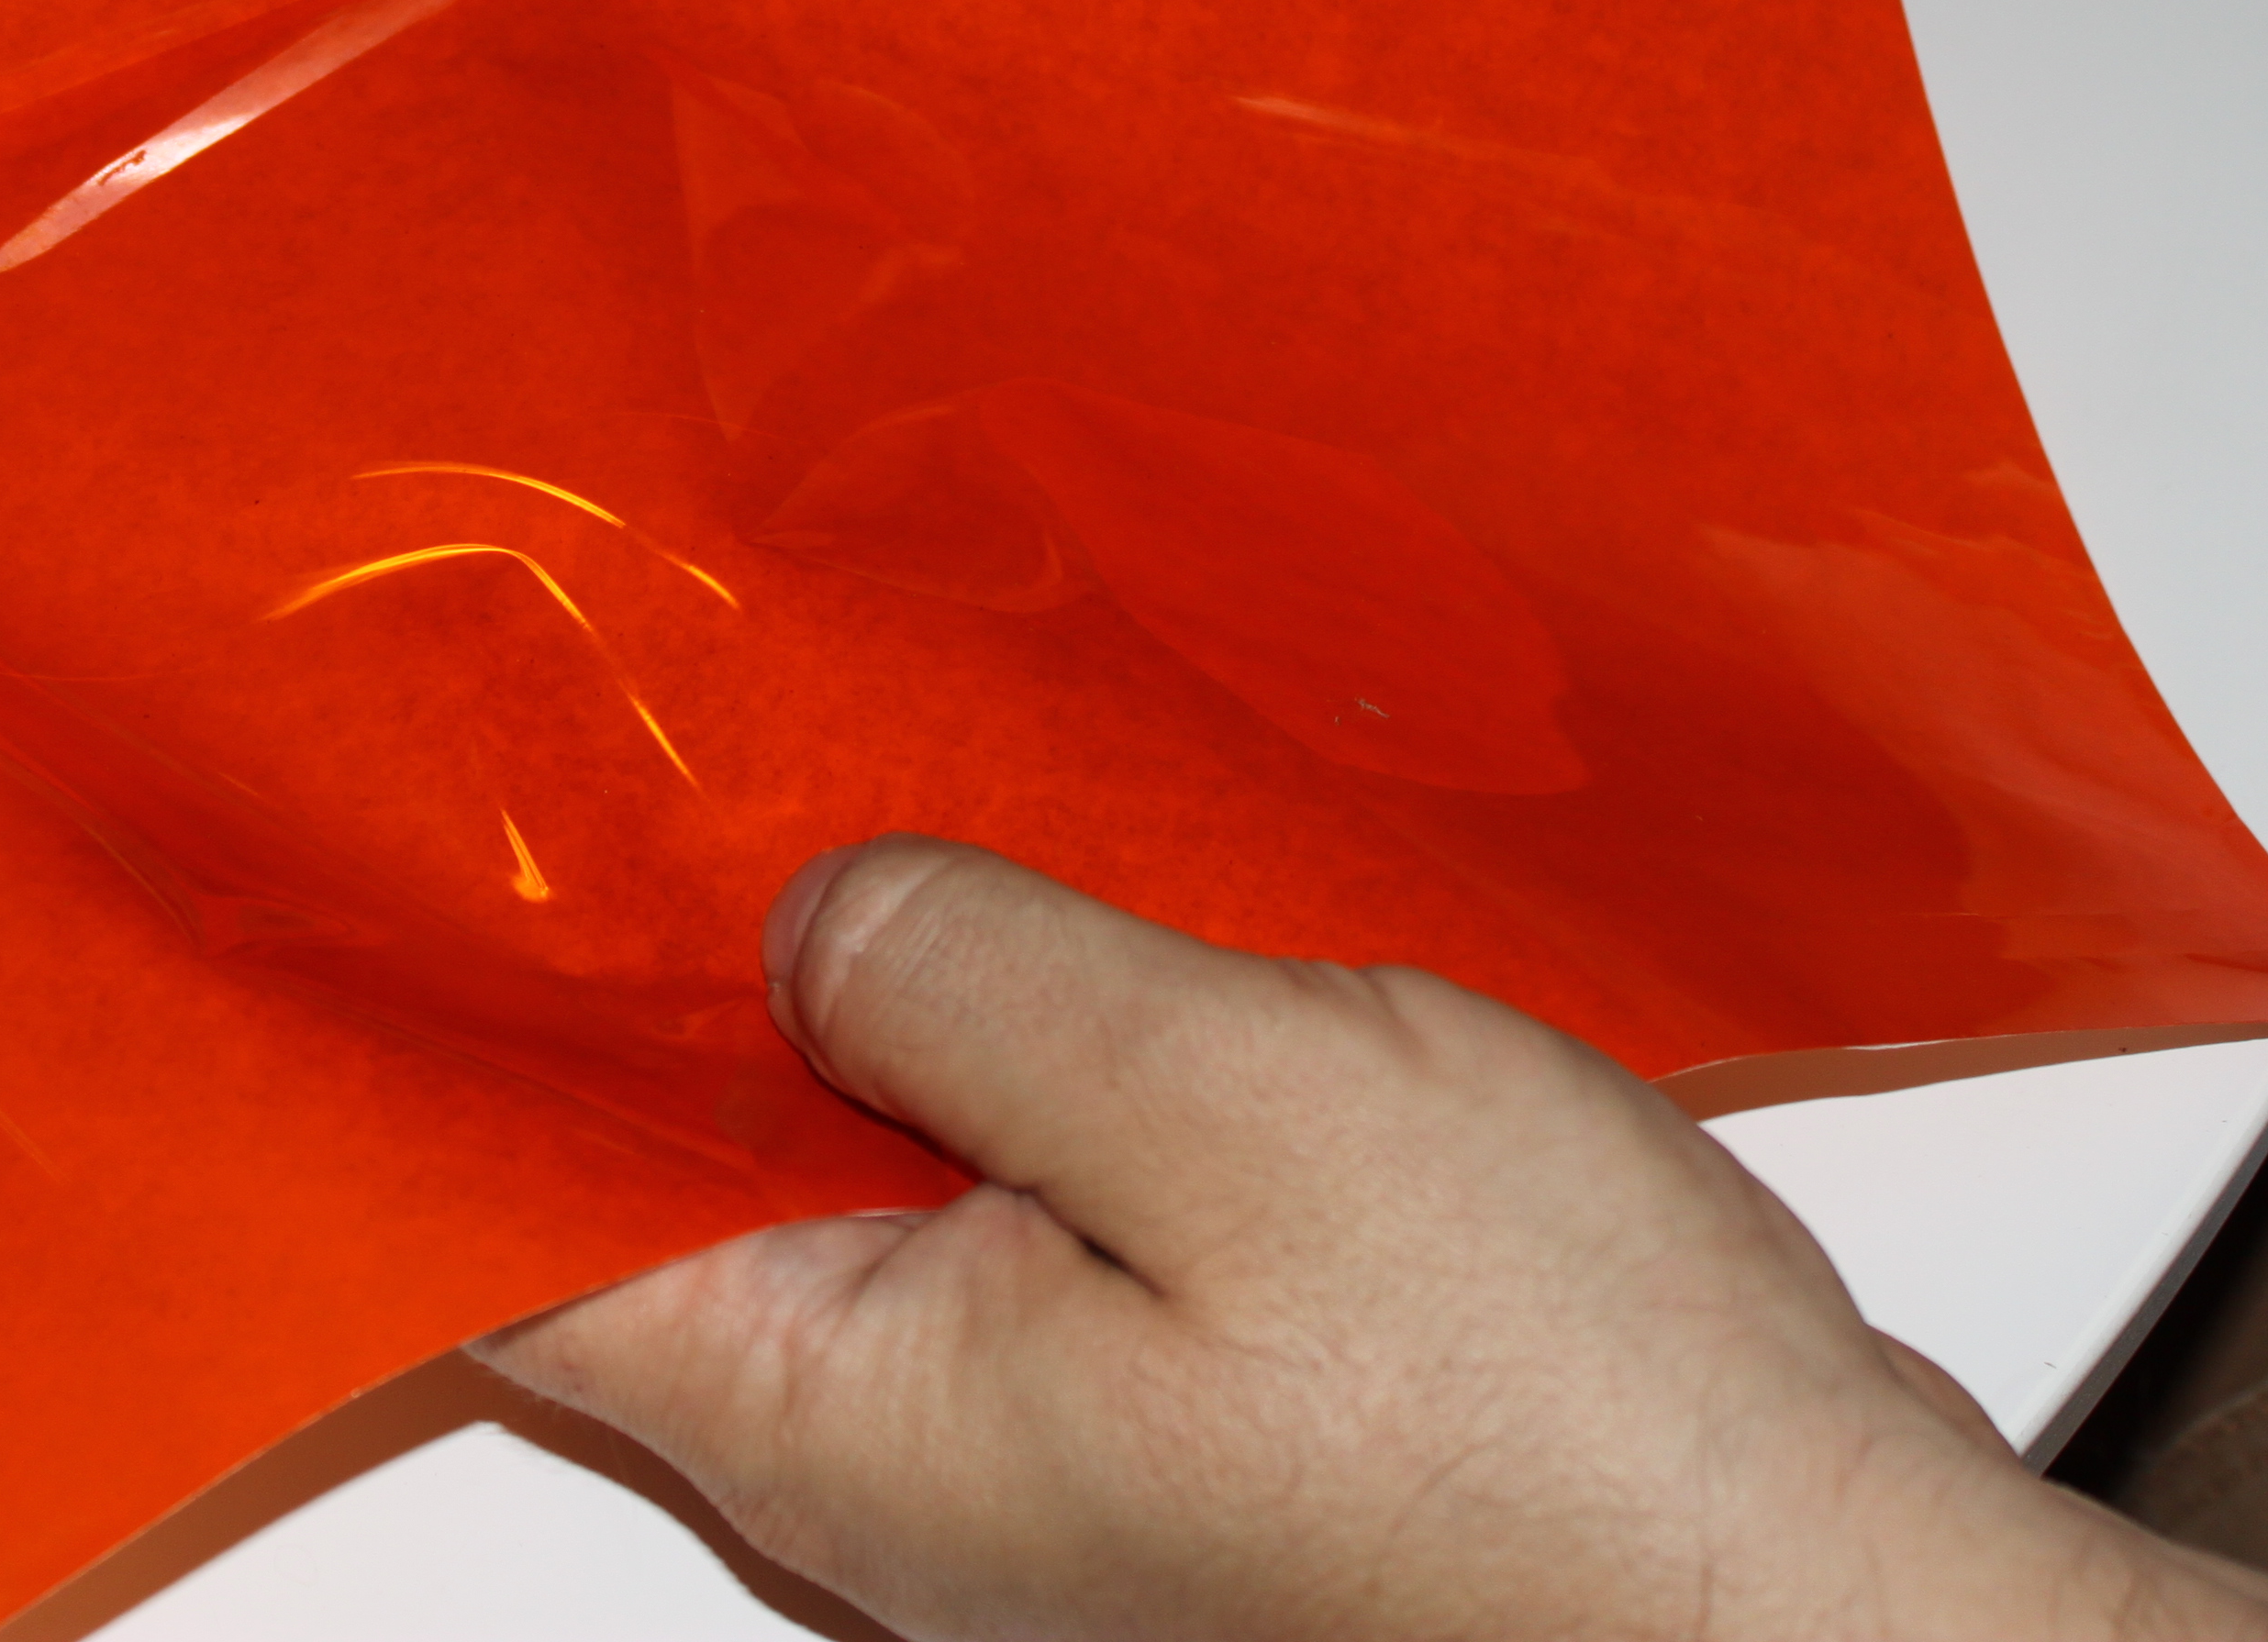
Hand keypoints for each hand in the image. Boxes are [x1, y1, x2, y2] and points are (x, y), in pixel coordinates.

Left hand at [478, 840, 2267, 1641]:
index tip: (428, 825)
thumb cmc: (1570, 1429)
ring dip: (863, 996)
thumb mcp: (1233, 1107)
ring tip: (857, 763)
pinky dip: (1015, 1059)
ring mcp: (1043, 1446)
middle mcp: (904, 1462)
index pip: (503, 1228)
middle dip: (668, 963)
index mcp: (841, 1414)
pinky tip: (1061, 915)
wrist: (1838, 1617)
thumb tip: (800, 911)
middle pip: (679, 1181)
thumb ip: (967, 981)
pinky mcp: (1183, 1409)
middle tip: (665, 716)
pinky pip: (1027, 1205)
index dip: (444, 1024)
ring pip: (865, 1179)